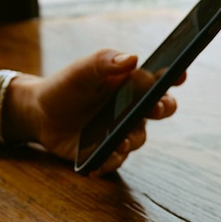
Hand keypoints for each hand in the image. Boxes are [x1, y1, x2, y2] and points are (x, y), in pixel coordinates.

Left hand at [8, 49, 183, 175]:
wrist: (40, 114)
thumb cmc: (66, 87)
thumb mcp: (82, 70)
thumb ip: (105, 61)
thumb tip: (132, 59)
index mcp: (131, 85)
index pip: (159, 80)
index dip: (174, 76)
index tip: (180, 74)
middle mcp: (133, 109)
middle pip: (160, 110)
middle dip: (163, 108)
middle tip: (155, 107)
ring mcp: (122, 132)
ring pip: (137, 138)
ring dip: (131, 140)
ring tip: (119, 140)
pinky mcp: (107, 152)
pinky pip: (115, 160)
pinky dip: (109, 162)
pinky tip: (99, 162)